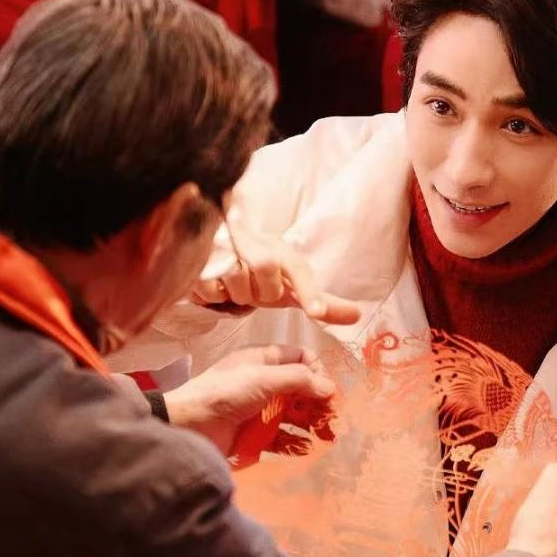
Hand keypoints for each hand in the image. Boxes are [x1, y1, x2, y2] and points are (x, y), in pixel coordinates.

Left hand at [163, 345, 335, 455]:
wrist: (188, 428)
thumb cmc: (223, 394)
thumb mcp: (262, 378)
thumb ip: (298, 379)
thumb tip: (330, 388)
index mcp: (263, 360)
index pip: (300, 357)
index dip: (317, 370)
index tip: (326, 389)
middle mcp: (263, 382)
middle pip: (301, 387)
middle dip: (319, 401)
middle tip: (332, 417)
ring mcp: (260, 409)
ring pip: (294, 413)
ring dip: (311, 423)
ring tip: (325, 436)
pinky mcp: (255, 434)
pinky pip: (282, 437)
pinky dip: (295, 442)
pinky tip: (306, 448)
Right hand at [192, 222, 361, 325]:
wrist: (220, 244)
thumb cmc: (262, 273)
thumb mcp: (291, 285)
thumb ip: (322, 302)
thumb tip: (358, 315)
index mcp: (282, 251)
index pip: (300, 270)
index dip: (310, 292)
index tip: (317, 313)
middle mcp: (256, 241)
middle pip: (266, 274)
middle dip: (261, 292)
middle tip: (257, 291)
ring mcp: (226, 245)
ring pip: (237, 281)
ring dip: (237, 293)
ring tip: (236, 286)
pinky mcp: (199, 255)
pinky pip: (211, 287)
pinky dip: (214, 294)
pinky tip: (216, 285)